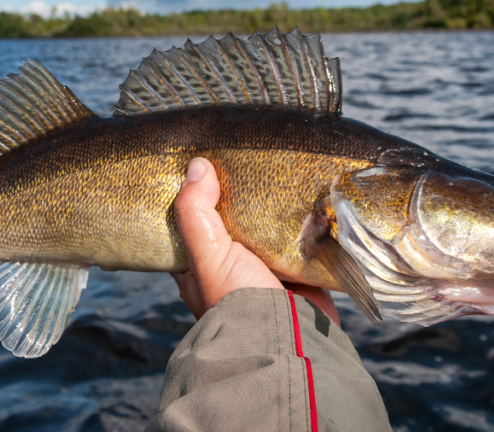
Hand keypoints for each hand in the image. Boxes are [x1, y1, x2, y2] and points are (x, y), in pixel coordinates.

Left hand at [171, 157, 339, 325]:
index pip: (188, 222)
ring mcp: (265, 266)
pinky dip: (303, 219)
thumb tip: (197, 166)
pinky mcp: (298, 268)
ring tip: (275, 163)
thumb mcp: (206, 256)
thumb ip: (196, 213)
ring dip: (272, 205)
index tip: (198, 161)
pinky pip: (300, 236)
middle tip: (243, 155)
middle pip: (231, 219)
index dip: (191, 195)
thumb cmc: (236, 301)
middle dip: (238, 194)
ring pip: (265, 225)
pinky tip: (305, 190)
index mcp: (199, 264)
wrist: (290, 339)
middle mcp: (230, 265)